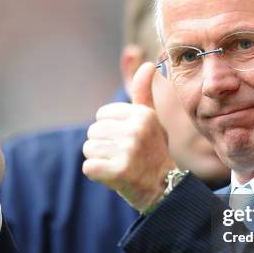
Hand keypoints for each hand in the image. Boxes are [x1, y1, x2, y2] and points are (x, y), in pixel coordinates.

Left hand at [83, 62, 176, 211]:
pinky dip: (97, 175)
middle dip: (104, 146)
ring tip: (120, 165)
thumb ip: (143, 93)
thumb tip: (147, 64)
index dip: (110, 130)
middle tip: (124, 156)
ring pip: (88, 149)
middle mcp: (136, 130)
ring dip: (100, 160)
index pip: (101, 115)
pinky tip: (114, 177)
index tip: (128, 140)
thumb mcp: (151, 120)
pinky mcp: (119, 171)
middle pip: (93, 132)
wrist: (165, 188)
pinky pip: (88, 168)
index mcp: (142, 114)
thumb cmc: (154, 152)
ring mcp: (128, 151)